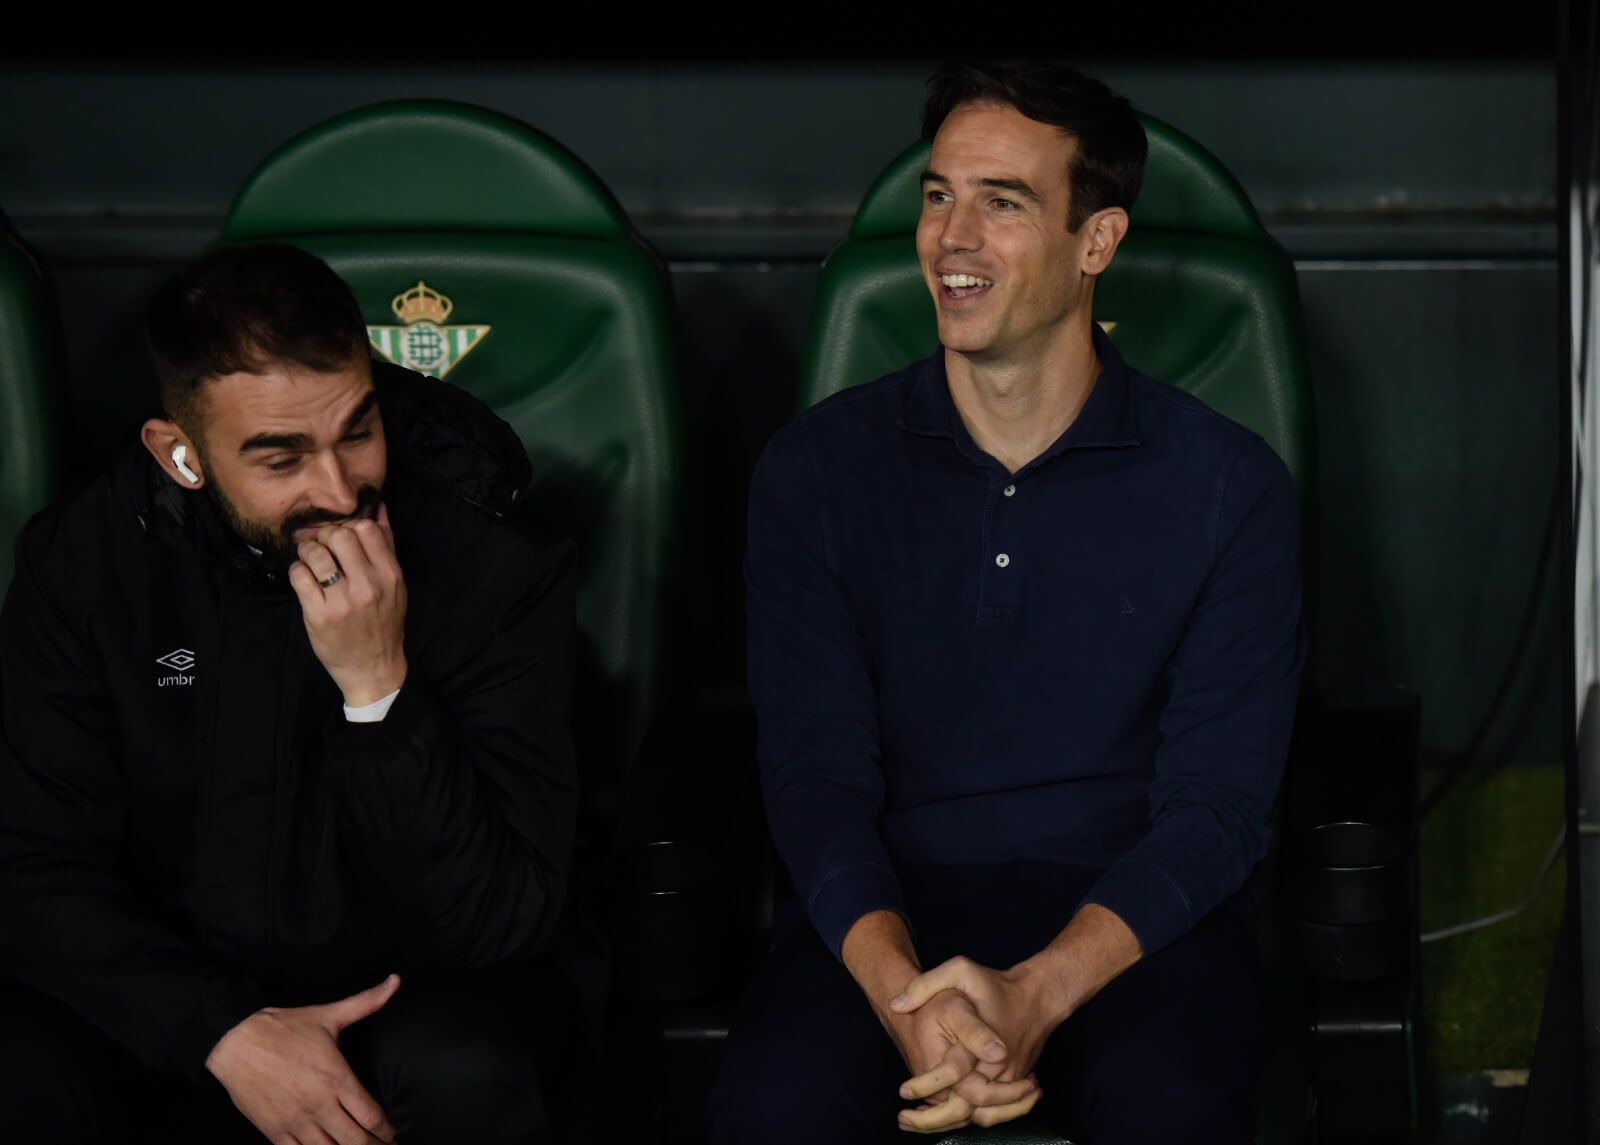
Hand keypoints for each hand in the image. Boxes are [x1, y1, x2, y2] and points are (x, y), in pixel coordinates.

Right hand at [207, 974, 400, 1144]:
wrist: (235, 1042)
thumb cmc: (284, 1029)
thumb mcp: (328, 1015)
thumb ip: (366, 1003)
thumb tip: (395, 981)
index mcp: (336, 1078)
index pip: (372, 1115)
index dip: (388, 1129)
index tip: (394, 1131)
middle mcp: (318, 1104)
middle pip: (355, 1141)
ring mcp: (295, 1121)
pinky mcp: (273, 1131)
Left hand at [288, 504, 407, 705]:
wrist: (373, 667)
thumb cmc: (384, 623)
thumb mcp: (394, 585)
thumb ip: (386, 546)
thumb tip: (378, 507)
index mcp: (389, 574)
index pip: (365, 528)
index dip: (347, 525)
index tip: (338, 536)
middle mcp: (368, 585)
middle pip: (338, 535)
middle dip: (323, 535)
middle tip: (318, 544)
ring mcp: (342, 600)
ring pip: (315, 553)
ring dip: (306, 550)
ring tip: (308, 559)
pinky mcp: (319, 614)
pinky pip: (299, 576)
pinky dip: (297, 570)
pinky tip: (303, 577)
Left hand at [880, 988, 1041, 1133]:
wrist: (1038, 997)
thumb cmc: (996, 985)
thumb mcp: (960, 971)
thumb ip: (926, 984)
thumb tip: (896, 1004)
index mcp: (980, 1040)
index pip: (954, 1073)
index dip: (927, 1084)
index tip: (904, 1090)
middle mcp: (997, 1066)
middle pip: (967, 1106)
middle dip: (935, 1119)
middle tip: (904, 1119)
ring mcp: (1010, 1079)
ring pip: (984, 1116)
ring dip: (951, 1123)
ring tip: (917, 1122)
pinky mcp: (1016, 1084)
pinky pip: (997, 1112)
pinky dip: (972, 1119)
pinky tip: (946, 1118)